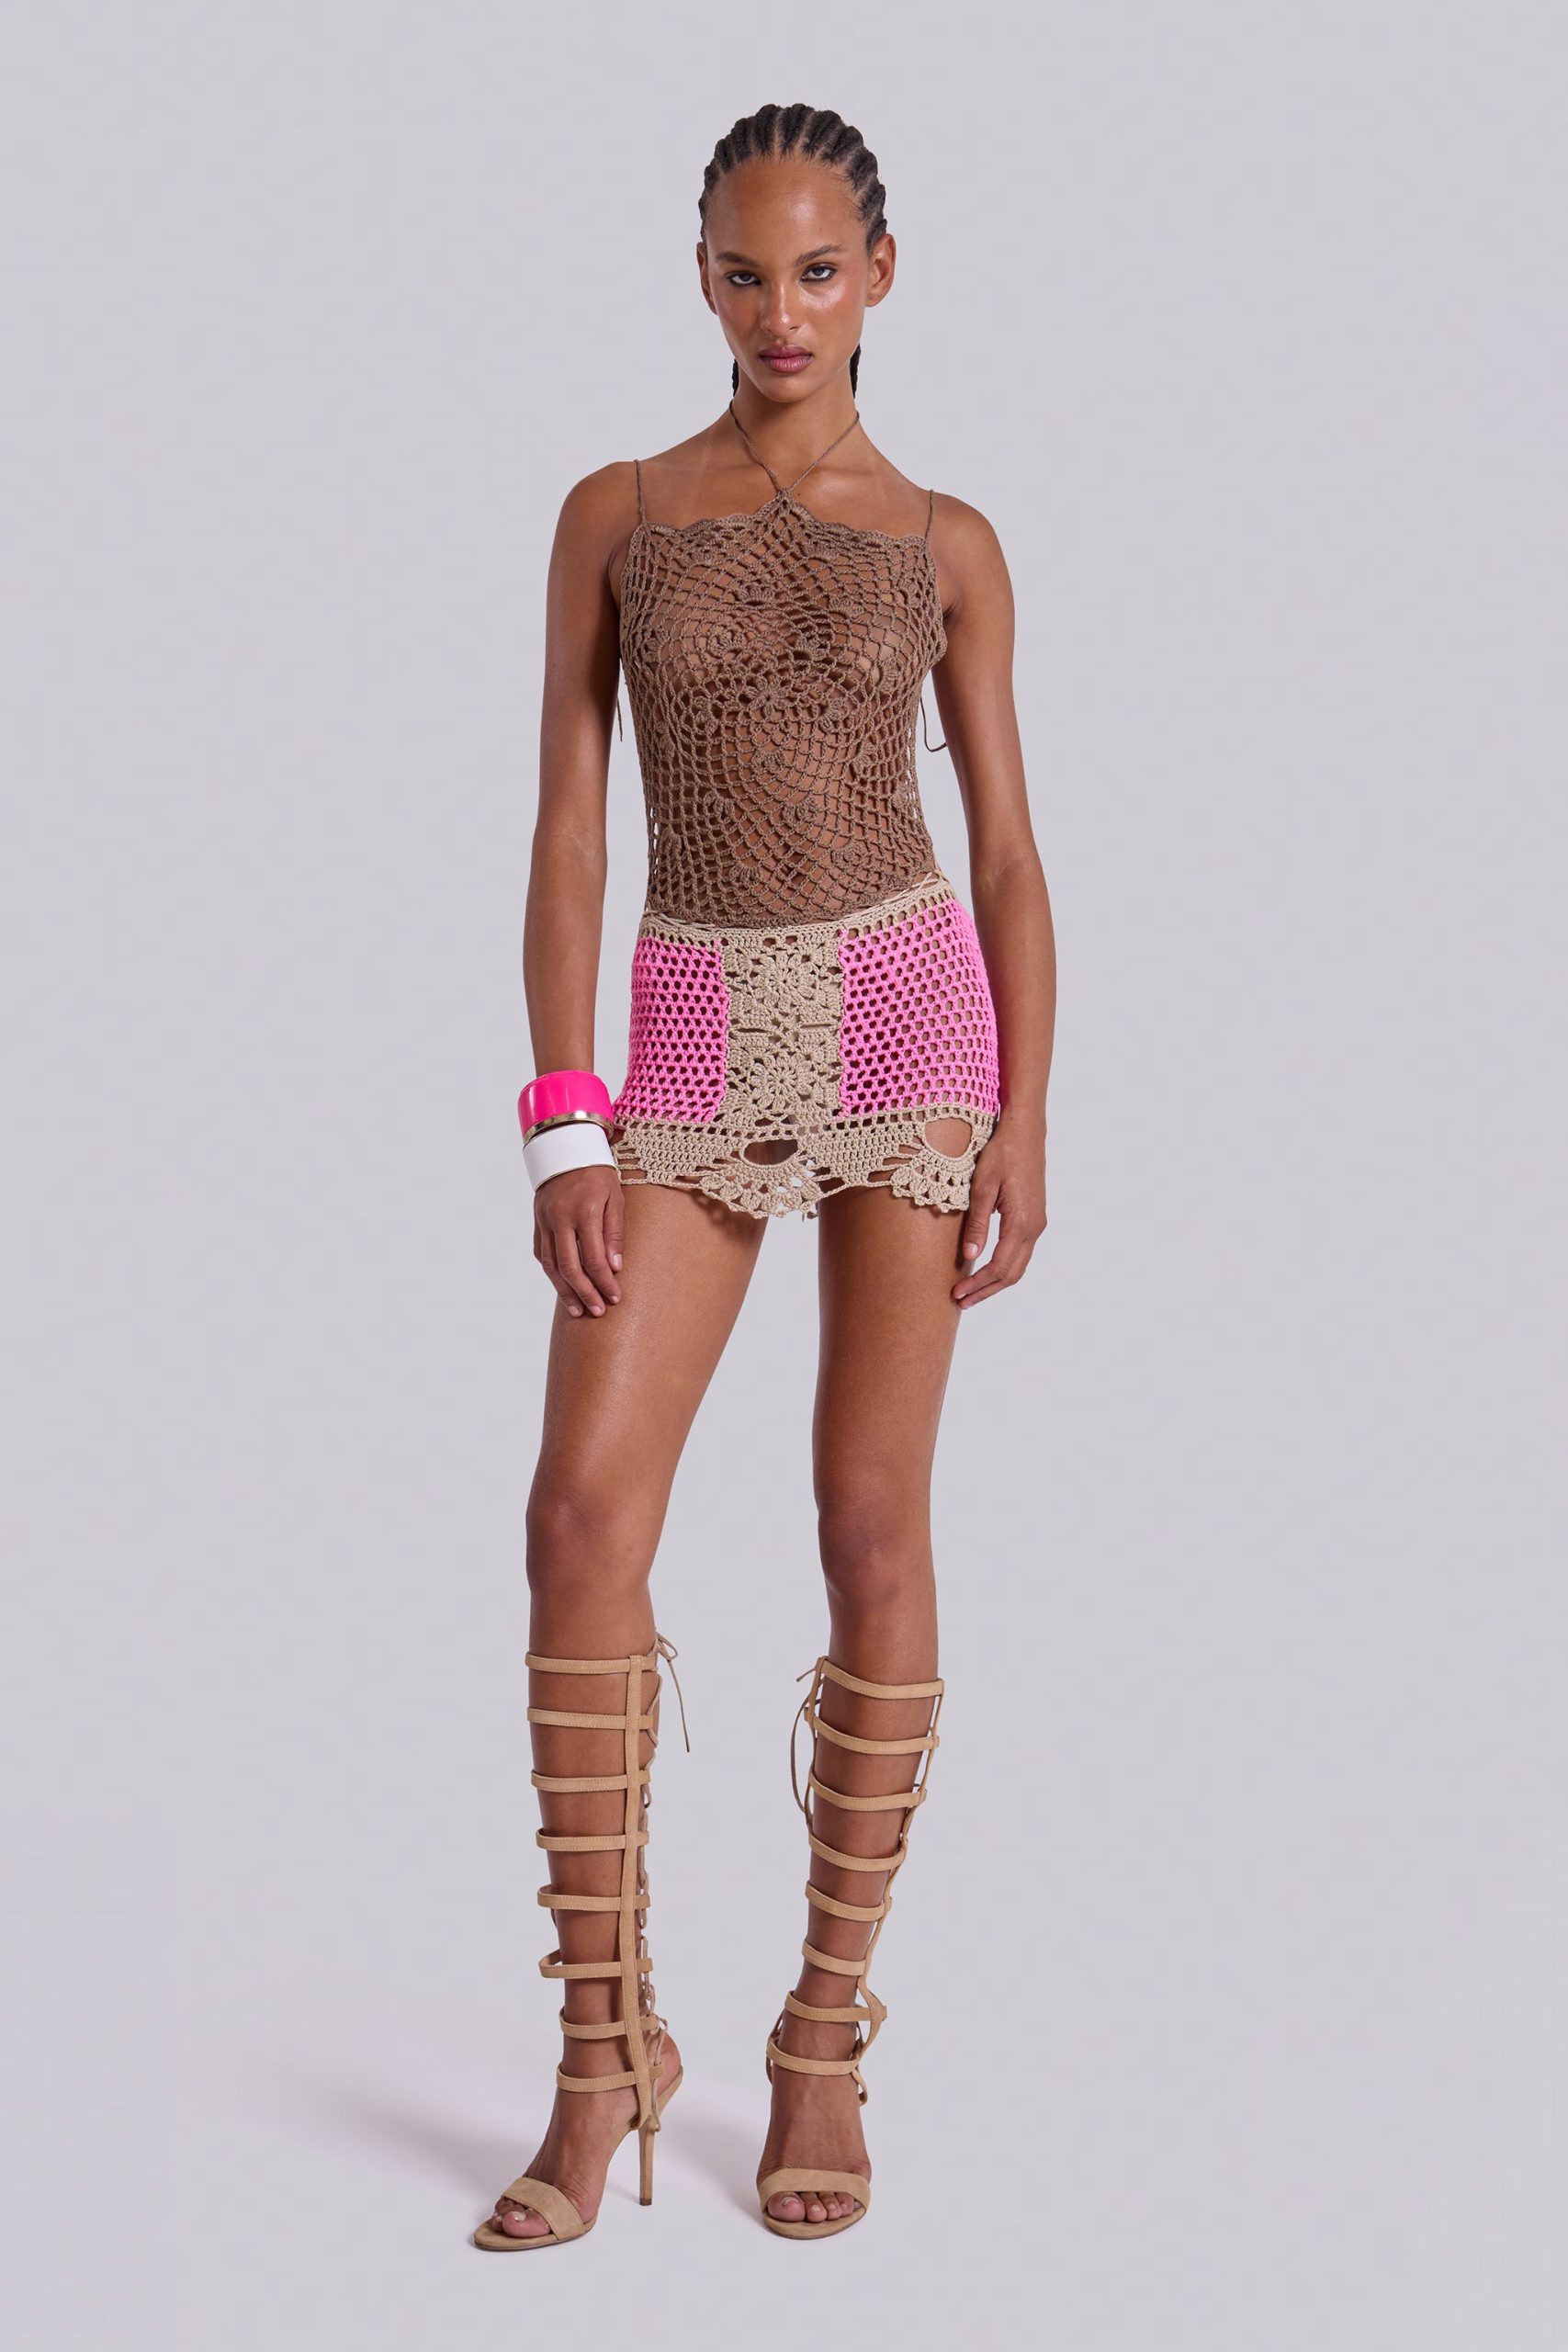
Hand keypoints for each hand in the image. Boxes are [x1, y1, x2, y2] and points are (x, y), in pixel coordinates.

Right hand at [533, 1165, 624, 1316]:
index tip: (615, 1297)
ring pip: (551, 1265)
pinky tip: (562, 1285)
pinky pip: (541, 1253)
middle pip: (570, 1267)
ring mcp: (545, 1221)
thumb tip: (615, 1267)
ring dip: (565, 1290)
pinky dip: (552, 1272)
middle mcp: (560, 1219)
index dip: (604, 1281)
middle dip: (585, 1293)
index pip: (594, 1258)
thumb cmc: (597, 1173)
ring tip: (577, 1310)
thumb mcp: (614, 1198)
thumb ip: (614, 1232)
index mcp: (584, 1211)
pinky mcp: (537, 1222)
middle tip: (597, 1311)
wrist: (566, 1149)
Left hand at [952, 1116, 1046, 1308]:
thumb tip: (970, 1258)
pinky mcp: (1035, 1217)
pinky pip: (1021, 1252)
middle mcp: (1034, 1227)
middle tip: (961, 1301)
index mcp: (1021, 1223)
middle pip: (1012, 1274)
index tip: (957, 1294)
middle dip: (986, 1290)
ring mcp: (1037, 1223)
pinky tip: (986, 1268)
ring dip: (996, 1281)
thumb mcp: (982, 1187)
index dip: (978, 1285)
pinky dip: (1004, 1266)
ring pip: (1019, 1265)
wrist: (1025, 1131)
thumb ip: (977, 1224)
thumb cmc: (1001, 1154)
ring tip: (971, 1292)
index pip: (999, 1267)